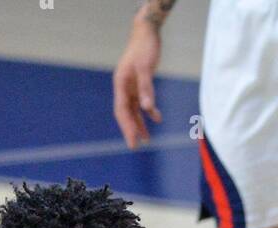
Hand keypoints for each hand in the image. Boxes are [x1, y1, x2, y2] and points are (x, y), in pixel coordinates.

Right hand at [112, 17, 162, 147]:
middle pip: (125, 113)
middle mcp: (123, 87)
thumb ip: (146, 89)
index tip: (132, 141)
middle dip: (130, 129)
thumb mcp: (146, 67)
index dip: (126, 127)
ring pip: (134, 110)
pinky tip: (157, 119)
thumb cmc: (144, 47)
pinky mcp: (138, 84)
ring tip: (146, 140)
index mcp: (120, 83)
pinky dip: (149, 111)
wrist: (147, 32)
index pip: (122, 110)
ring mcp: (130, 86)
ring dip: (140, 124)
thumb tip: (147, 109)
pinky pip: (142, 102)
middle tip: (135, 146)